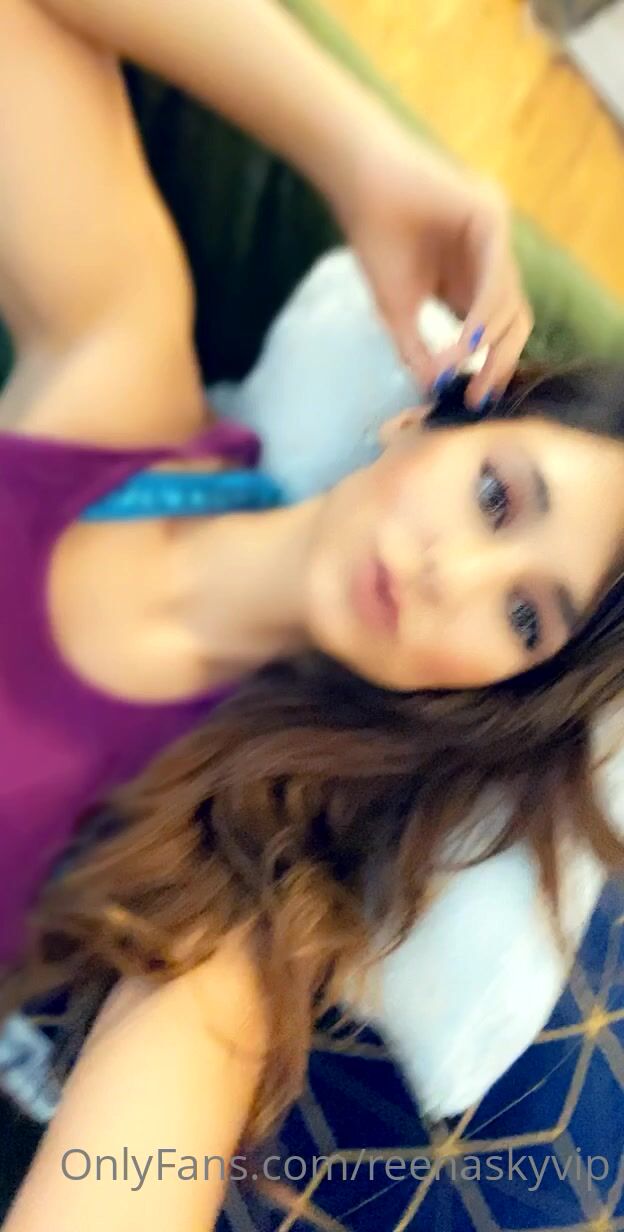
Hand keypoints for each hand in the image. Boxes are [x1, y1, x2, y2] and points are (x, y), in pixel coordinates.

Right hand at [334, 122, 532, 406]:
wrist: (357, 186)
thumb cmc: (374, 240)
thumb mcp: (397, 312)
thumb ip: (417, 350)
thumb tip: (434, 388)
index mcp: (473, 282)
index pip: (498, 331)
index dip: (490, 368)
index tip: (470, 400)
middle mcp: (492, 261)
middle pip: (516, 322)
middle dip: (499, 363)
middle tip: (477, 394)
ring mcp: (497, 237)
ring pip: (511, 303)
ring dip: (489, 342)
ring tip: (460, 367)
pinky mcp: (493, 216)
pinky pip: (499, 275)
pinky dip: (484, 313)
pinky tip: (466, 339)